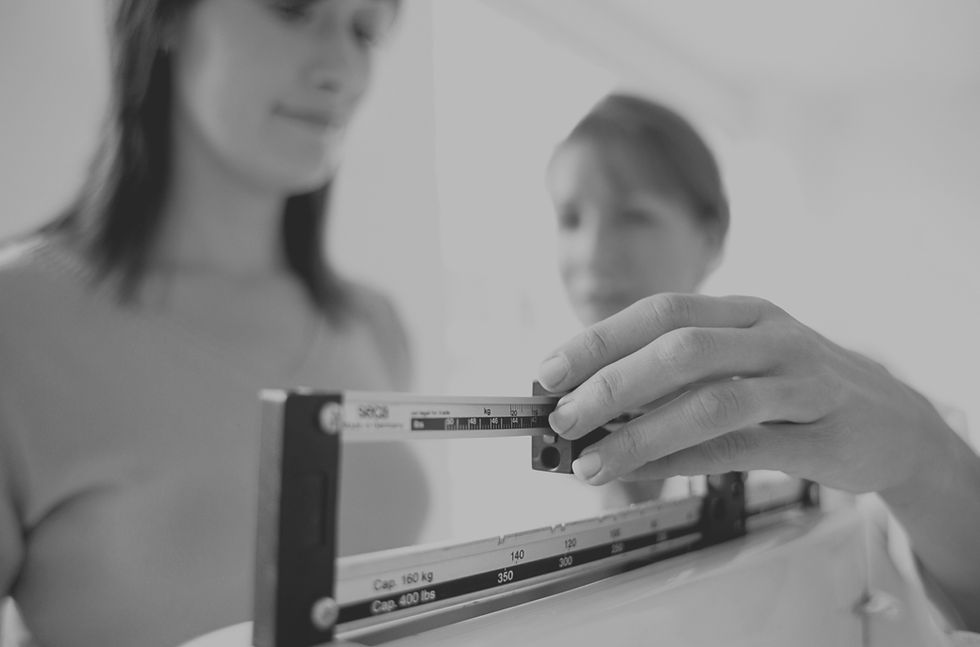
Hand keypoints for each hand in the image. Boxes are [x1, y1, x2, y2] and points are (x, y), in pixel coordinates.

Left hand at [538, 293, 957, 493]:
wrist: (895, 419)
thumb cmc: (798, 387)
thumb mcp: (744, 360)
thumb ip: (680, 374)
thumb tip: (595, 402)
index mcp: (744, 311)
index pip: (660, 312)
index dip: (599, 340)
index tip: (548, 372)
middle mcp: (771, 337)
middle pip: (680, 349)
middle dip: (610, 384)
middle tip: (562, 419)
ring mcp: (801, 382)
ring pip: (711, 400)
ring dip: (641, 432)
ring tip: (591, 461)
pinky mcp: (821, 434)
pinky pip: (741, 447)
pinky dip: (684, 460)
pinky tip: (645, 473)